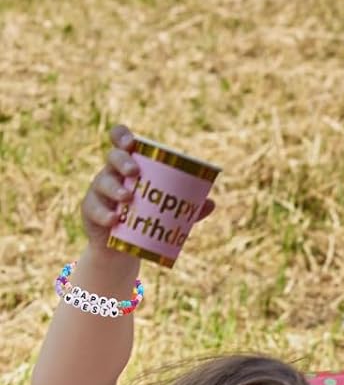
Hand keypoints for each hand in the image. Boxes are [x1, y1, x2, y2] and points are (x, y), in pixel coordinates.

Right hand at [80, 124, 214, 252]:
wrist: (123, 248)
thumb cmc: (145, 220)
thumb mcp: (165, 212)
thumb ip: (187, 208)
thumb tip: (211, 202)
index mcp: (128, 166)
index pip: (120, 142)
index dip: (122, 136)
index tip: (131, 143)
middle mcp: (111, 174)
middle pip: (112, 158)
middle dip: (122, 162)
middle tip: (135, 172)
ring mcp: (98, 191)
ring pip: (103, 182)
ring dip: (115, 188)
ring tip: (128, 197)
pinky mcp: (90, 210)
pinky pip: (94, 209)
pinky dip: (105, 214)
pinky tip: (114, 219)